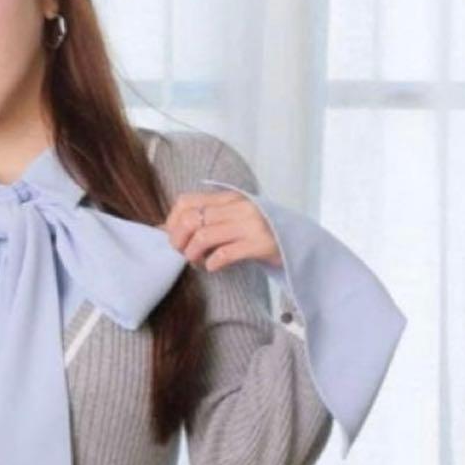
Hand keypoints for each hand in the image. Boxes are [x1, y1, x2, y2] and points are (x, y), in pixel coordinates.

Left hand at [157, 185, 282, 271]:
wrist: (300, 243)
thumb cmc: (259, 234)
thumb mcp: (232, 220)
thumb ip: (204, 220)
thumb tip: (163, 229)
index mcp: (228, 198)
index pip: (186, 202)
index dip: (172, 222)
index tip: (174, 238)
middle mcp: (238, 207)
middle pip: (190, 220)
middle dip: (178, 241)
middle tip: (184, 254)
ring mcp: (250, 224)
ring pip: (203, 237)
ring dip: (193, 255)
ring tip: (198, 262)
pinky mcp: (260, 244)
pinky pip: (223, 254)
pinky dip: (212, 264)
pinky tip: (214, 267)